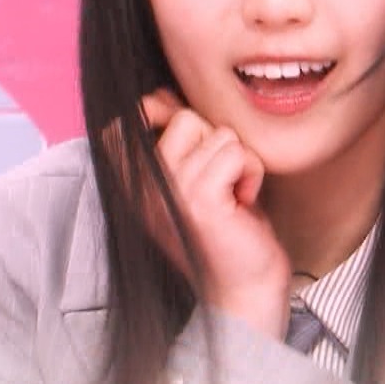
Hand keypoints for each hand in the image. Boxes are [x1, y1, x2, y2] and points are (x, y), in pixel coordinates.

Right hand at [136, 89, 291, 341]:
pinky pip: (237, 153)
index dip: (170, 117)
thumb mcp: (191, 175)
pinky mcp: (198, 200)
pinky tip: (242, 204)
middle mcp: (141, 184)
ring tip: (232, 198)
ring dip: (240, 163)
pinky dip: (251, 174)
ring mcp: (167, 191)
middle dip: (217, 145)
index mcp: (133, 177)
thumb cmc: (226, 229)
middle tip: (220, 187)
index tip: (194, 160)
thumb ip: (173, 136)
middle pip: (188, 118)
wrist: (244, 287)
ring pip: (219, 135)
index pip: (137, 114)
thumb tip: (159, 96)